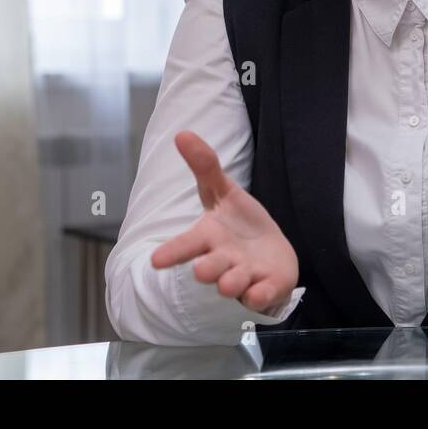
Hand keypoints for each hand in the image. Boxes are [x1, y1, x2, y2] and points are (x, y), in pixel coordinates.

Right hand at [150, 131, 299, 314]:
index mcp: (209, 238)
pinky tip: (258, 292)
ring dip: (232, 282)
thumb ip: (205, 167)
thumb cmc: (240, 223)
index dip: (173, 252)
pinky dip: (260, 295)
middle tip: (201, 270)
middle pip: (210, 268)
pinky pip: (261, 295)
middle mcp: (223, 261)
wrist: (271, 253)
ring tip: (230, 282)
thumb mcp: (224, 192)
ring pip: (234, 283)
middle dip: (206, 270)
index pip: (187, 245)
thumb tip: (182, 133)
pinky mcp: (266, 287)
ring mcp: (244, 276)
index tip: (156, 261)